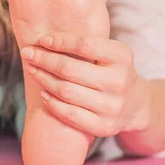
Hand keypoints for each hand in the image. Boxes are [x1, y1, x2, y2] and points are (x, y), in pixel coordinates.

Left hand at [20, 32, 151, 137]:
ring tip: (33, 69)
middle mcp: (119, 82)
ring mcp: (112, 106)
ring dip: (43, 78)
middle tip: (28, 53)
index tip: (42, 39)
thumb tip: (46, 38)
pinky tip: (43, 92)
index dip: (60, 41)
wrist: (136, 105)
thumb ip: (87, 43)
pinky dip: (52, 102)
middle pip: (70, 69)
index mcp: (122, 57)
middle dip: (44, 59)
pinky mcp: (104, 127)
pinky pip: (69, 114)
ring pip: (66, 91)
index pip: (85, 45)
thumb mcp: (111, 52)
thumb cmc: (114, 71)